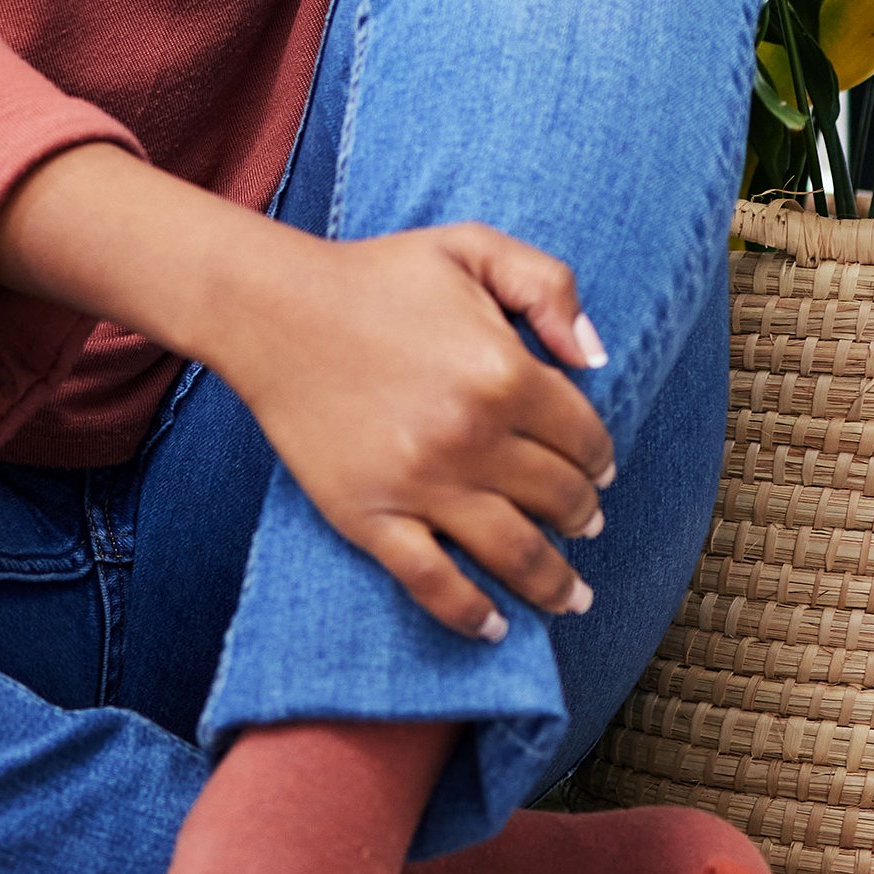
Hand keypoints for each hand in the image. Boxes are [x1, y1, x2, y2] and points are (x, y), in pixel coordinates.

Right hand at [0, 146, 612, 642]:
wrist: (273, 310)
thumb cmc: (375, 275)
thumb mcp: (471, 247)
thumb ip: (549, 285)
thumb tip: (596, 358)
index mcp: (504, 371)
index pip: (584, 437)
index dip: (600, 459)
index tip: (600, 472)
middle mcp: (471, 436)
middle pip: (559, 499)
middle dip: (585, 517)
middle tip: (588, 524)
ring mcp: (420, 484)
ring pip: (514, 553)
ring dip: (556, 582)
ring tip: (573, 596)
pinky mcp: (370, 516)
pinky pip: (433, 582)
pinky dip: (471, 614)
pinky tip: (495, 626)